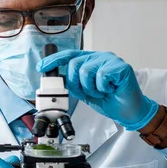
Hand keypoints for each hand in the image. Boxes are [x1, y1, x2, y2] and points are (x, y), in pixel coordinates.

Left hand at [38, 50, 158, 130]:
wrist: (127, 111)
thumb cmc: (108, 99)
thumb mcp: (83, 91)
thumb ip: (72, 83)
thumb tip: (56, 81)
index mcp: (90, 60)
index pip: (68, 55)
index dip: (54, 60)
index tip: (41, 67)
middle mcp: (99, 57)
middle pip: (74, 64)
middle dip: (76, 83)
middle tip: (89, 92)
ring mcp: (110, 60)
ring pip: (85, 70)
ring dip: (90, 88)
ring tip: (101, 91)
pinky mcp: (121, 66)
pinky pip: (101, 76)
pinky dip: (102, 87)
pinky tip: (110, 89)